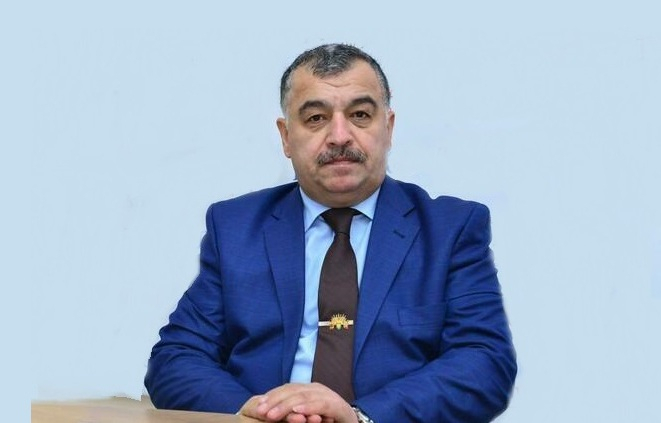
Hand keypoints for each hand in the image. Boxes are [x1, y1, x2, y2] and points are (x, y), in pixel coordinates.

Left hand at [239, 383, 357, 422]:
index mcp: (307, 390)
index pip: (287, 389)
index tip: (258, 407)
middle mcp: (317, 389)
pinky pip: (321, 405)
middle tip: (262, 412)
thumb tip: (270, 413)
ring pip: (304, 397)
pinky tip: (298, 412)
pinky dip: (309, 407)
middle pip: (293, 391)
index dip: (272, 396)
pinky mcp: (338, 406)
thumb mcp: (307, 415)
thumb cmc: (327, 419)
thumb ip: (292, 413)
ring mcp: (328, 396)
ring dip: (287, 406)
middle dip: (275, 401)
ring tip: (273, 415)